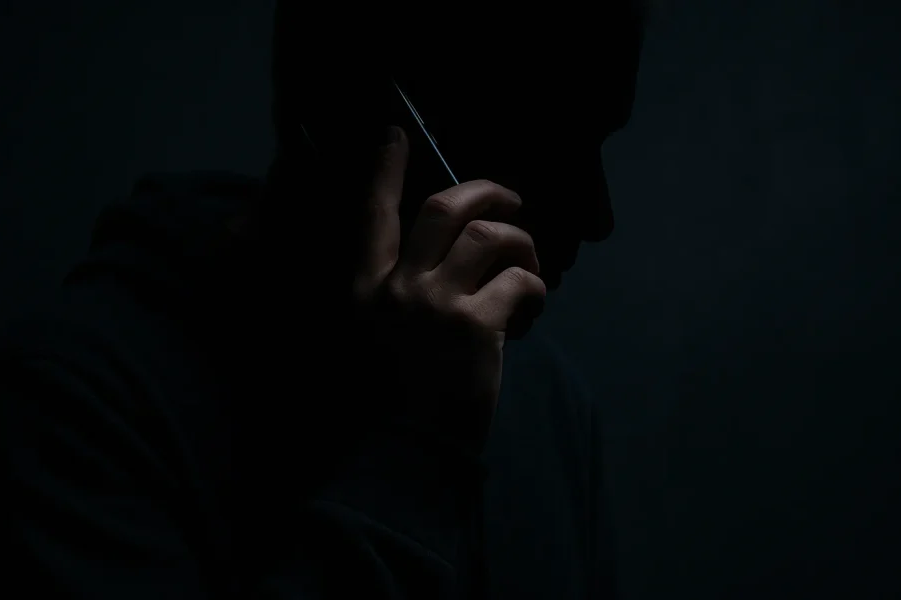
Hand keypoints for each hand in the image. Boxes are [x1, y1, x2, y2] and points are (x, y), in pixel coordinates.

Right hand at [352, 127, 545, 448]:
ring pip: (490, 238)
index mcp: (366, 289)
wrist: (406, 454)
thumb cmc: (391, 401)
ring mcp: (435, 304)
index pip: (372, 214)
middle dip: (486, 191)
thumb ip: (395, 297)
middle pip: (445, 206)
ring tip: (528, 270)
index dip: (385, 170)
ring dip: (521, 246)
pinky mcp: (474, 327)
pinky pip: (520, 283)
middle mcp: (397, 287)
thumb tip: (445, 262)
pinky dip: (534, 292)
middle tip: (510, 200)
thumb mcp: (372, 340)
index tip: (396, 134)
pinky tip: (530, 313)